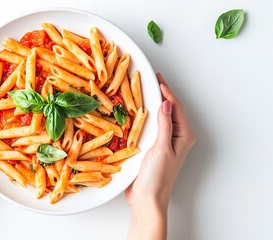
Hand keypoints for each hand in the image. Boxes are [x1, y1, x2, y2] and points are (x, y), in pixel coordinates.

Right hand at [125, 73, 195, 238]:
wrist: (147, 199)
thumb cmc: (157, 177)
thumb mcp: (162, 148)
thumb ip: (164, 125)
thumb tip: (166, 103)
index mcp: (183, 136)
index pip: (176, 108)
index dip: (167, 92)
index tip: (157, 79)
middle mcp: (176, 137)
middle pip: (170, 110)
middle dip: (161, 95)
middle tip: (151, 80)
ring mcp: (165, 142)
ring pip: (160, 118)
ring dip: (153, 105)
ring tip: (144, 92)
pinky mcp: (154, 147)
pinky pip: (151, 127)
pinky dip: (145, 117)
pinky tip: (137, 112)